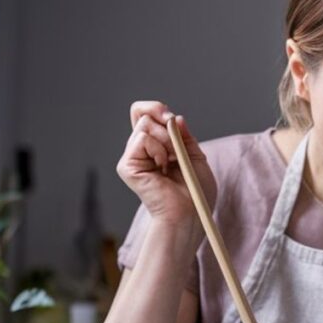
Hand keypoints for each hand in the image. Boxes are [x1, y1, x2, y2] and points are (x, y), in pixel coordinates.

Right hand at [117, 101, 216, 226]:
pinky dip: (158, 149)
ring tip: (171, 161)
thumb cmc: (195, 192)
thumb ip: (184, 136)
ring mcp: (132, 157)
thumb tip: (175, 117)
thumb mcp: (195, 156)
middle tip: (177, 146)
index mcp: (155, 146)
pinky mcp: (127, 166)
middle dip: (166, 123)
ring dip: (166, 140)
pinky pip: (142, 139)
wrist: (189, 213)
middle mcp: (141, 150)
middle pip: (143, 114)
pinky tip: (163, 167)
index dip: (156, 109)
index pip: (145, 114)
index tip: (173, 119)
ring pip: (144, 125)